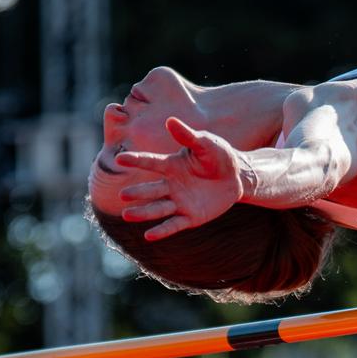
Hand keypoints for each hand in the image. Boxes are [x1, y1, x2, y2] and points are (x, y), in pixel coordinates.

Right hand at [114, 117, 244, 239]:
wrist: (237, 177)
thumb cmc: (219, 156)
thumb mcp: (207, 144)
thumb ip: (189, 136)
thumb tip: (171, 121)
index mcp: (172, 165)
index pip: (150, 162)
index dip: (135, 160)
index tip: (119, 158)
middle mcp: (171, 185)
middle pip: (151, 189)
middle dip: (138, 192)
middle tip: (123, 195)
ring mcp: (180, 202)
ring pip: (158, 208)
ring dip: (143, 213)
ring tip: (127, 215)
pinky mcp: (191, 217)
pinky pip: (174, 224)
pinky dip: (162, 230)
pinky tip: (149, 236)